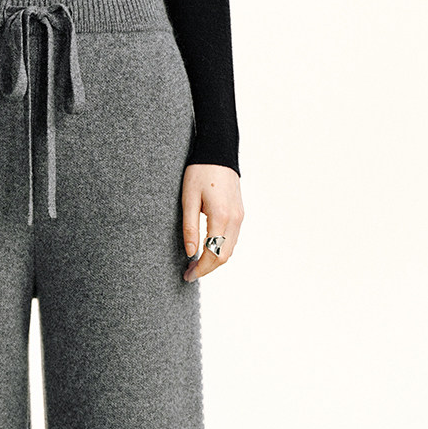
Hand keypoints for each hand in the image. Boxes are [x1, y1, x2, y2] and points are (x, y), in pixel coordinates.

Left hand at [181, 163, 243, 280]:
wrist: (218, 152)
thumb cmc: (200, 172)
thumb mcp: (188, 199)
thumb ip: (190, 228)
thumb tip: (190, 253)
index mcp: (221, 217)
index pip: (213, 254)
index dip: (200, 269)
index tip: (187, 276)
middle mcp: (235, 220)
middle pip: (224, 256)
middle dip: (207, 269)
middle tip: (189, 273)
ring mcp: (240, 217)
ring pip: (230, 249)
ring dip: (214, 260)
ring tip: (195, 263)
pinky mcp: (240, 213)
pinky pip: (232, 239)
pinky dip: (220, 249)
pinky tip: (206, 249)